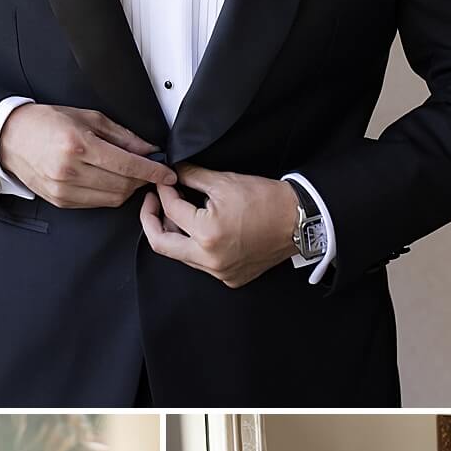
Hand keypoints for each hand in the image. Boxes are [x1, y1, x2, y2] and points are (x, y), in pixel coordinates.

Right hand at [0, 104, 176, 207]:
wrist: (10, 138)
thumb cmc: (46, 123)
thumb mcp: (88, 117)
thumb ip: (122, 135)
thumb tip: (148, 149)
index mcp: (79, 146)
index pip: (127, 165)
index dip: (153, 172)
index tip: (168, 174)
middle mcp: (70, 171)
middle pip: (123, 185)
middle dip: (143, 180)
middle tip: (151, 171)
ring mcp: (64, 190)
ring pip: (112, 198)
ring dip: (128, 189)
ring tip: (131, 176)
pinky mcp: (60, 201)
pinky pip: (97, 203)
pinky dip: (110, 195)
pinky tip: (111, 182)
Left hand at [140, 165, 299, 287]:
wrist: (299, 221)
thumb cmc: (267, 200)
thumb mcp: (225, 182)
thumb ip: (192, 177)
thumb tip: (173, 172)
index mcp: (207, 234)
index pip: (171, 211)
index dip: (163, 192)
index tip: (164, 182)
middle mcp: (210, 260)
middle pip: (162, 244)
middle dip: (151, 220)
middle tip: (153, 203)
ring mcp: (220, 273)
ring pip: (181, 255)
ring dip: (175, 234)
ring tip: (179, 213)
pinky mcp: (230, 278)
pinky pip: (201, 264)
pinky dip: (195, 246)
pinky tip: (200, 230)